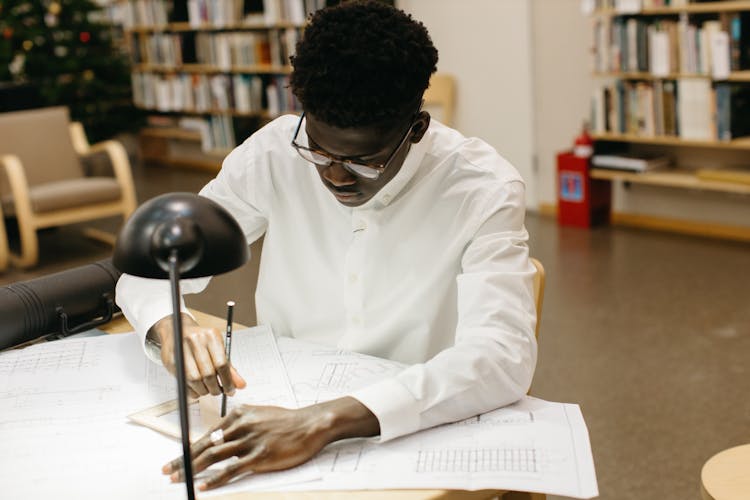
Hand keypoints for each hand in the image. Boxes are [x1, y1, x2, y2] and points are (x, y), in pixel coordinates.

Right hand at [149, 314, 245, 398]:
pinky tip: (197, 388)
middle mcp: (196, 340)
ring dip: (204, 390)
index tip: (230, 390)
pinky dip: (193, 390)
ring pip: (195, 380)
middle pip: (208, 374)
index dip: (227, 381)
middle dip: (215, 388)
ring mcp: (182, 349)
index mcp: (212, 336)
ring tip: (207, 389)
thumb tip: (240, 385)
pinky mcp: (171, 360)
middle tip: (218, 391)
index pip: (222, 364)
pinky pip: (184, 382)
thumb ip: (230, 368)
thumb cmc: (200, 342)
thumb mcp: (218, 350)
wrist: (177, 330)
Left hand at [162, 397, 379, 490]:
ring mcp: (250, 441)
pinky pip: (232, 469)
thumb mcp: (259, 414)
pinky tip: (205, 485)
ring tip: (179, 478)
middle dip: (184, 459)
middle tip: (168, 470)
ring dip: (193, 469)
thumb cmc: (287, 421)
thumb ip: (240, 423)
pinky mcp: (260, 456)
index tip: (176, 457)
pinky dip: (216, 479)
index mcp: (239, 415)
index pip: (208, 434)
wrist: (310, 424)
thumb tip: (220, 435)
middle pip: (206, 445)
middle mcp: (241, 426)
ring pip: (214, 457)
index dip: (189, 447)